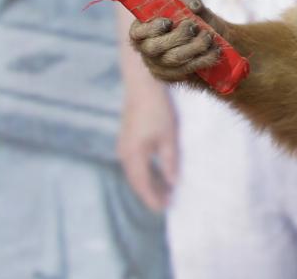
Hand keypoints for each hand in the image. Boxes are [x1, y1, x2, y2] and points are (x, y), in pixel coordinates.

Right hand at [116, 80, 178, 211]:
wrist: (142, 87)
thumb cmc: (158, 111)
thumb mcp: (168, 137)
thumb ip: (170, 161)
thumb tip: (173, 182)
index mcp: (133, 156)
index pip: (143, 185)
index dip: (153, 198)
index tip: (165, 209)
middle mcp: (124, 154)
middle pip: (137, 181)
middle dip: (151, 193)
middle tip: (166, 203)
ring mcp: (123, 146)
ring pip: (135, 172)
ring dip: (149, 183)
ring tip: (164, 191)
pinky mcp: (127, 139)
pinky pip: (135, 163)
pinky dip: (146, 172)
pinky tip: (156, 172)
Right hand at [129, 0, 227, 82]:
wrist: (208, 40)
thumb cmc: (192, 18)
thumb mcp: (191, 4)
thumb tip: (193, 5)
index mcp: (143, 28)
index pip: (136, 33)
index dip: (151, 29)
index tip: (169, 21)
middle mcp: (146, 48)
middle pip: (155, 48)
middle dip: (179, 36)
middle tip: (196, 26)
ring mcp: (156, 65)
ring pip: (174, 60)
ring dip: (194, 48)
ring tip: (209, 38)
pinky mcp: (170, 76)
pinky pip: (184, 72)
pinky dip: (201, 61)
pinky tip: (213, 53)